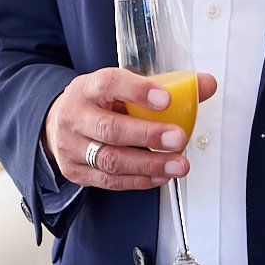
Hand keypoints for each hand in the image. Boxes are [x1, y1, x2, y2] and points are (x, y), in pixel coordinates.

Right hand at [42, 68, 217, 191]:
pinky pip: (109, 181)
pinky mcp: (75, 171)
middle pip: (110, 128)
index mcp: (88, 87)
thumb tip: (206, 84)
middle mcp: (75, 116)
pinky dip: (139, 180)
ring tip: (178, 164)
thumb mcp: (122, 86)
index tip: (167, 99)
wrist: (58, 123)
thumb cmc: (99, 102)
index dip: (138, 91)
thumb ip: (165, 85)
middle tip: (178, 138)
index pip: (109, 83)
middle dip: (148, 136)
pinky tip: (161, 176)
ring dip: (148, 165)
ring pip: (110, 160)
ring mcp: (71, 146)